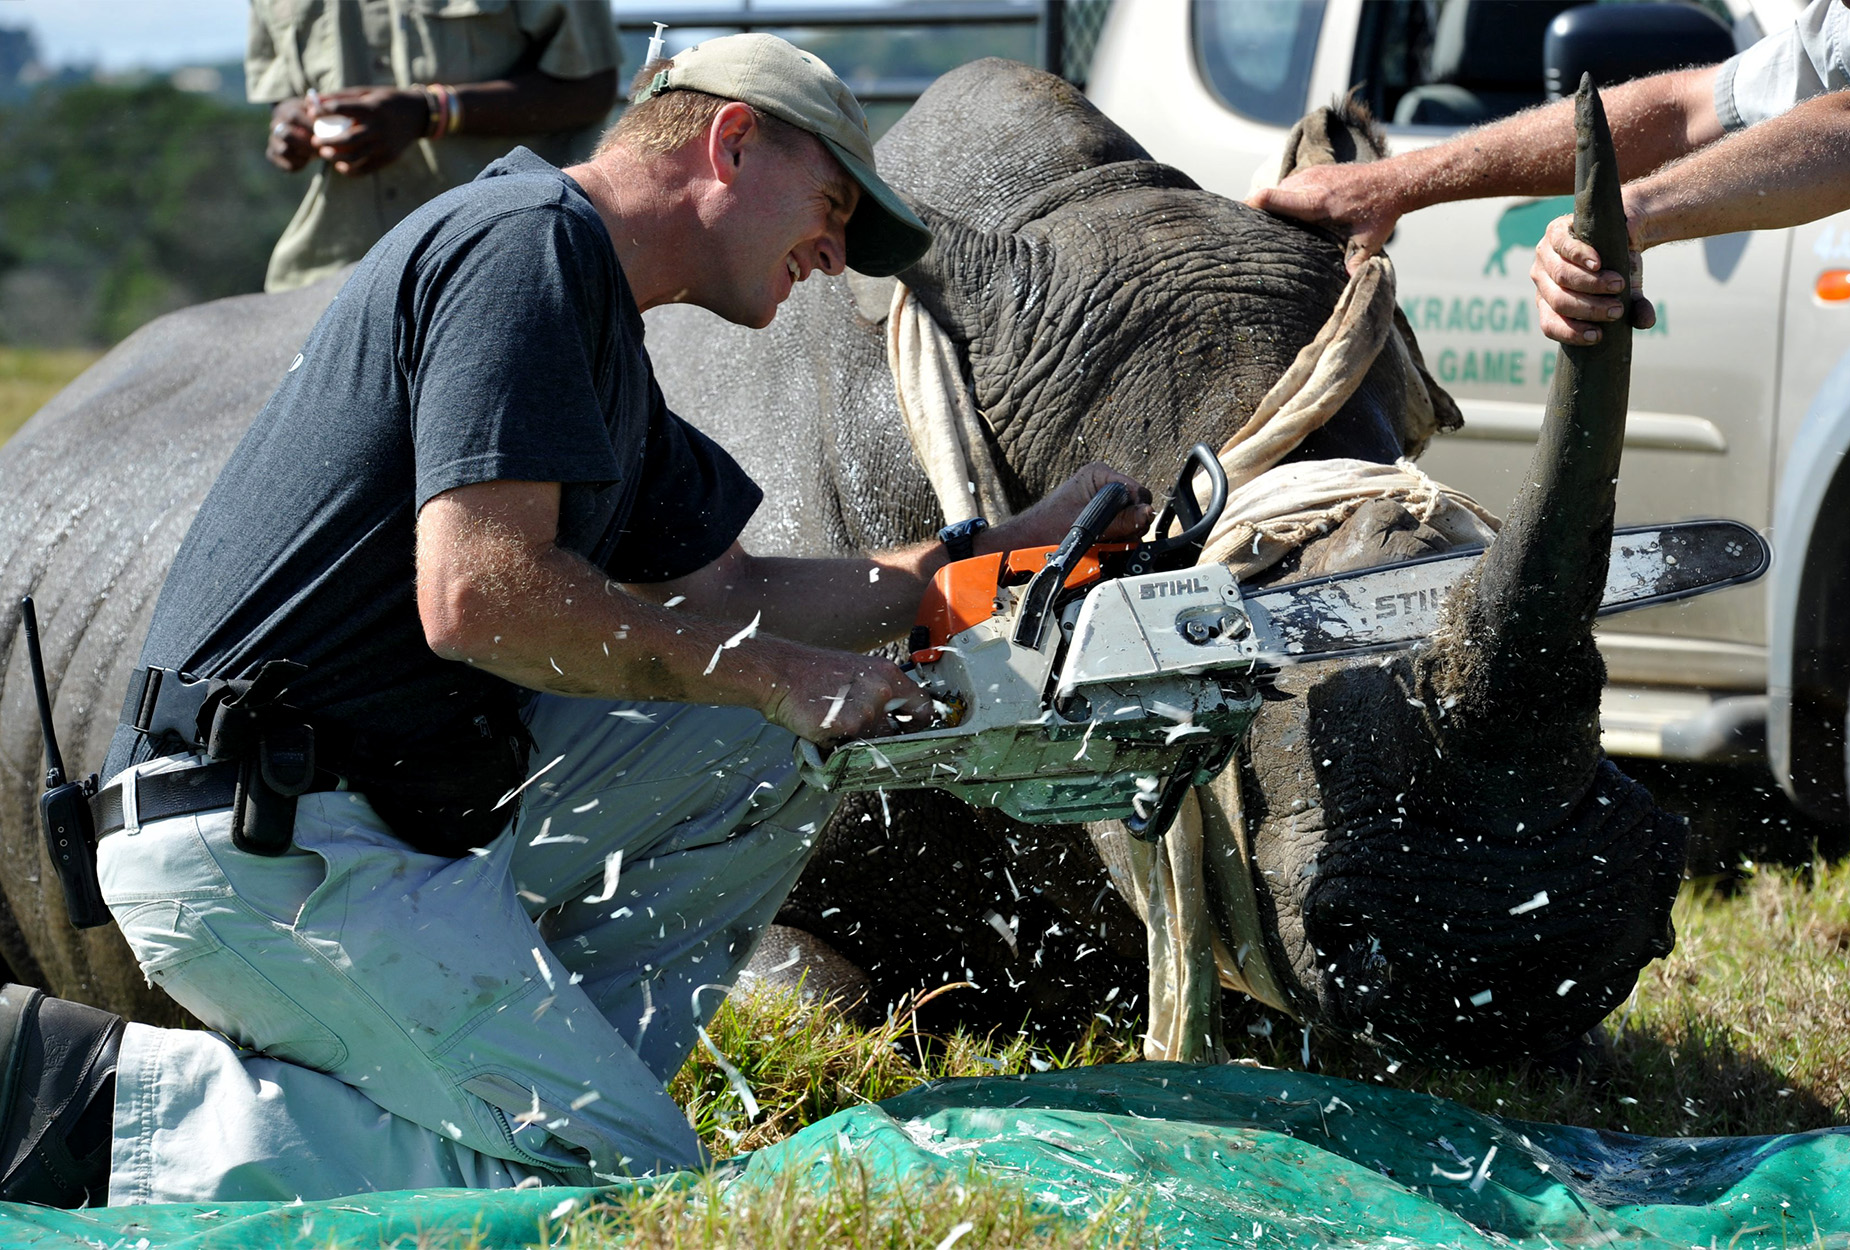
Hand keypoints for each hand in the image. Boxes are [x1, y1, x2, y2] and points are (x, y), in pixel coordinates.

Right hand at [265, 97, 315, 171]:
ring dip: (302, 154)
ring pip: (284, 150)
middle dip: (306, 143)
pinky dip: (298, 165)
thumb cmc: (311, 118)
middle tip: (321, 147)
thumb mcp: (314, 109)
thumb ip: (316, 105)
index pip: (294, 116)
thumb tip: (312, 99)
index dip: (310, 125)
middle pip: (286, 134)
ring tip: (314, 154)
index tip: (325, 133)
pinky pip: (285, 165)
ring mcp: (273, 141)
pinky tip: (307, 160)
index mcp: (285, 111)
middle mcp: (275, 126)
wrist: (301, 128)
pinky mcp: (273, 155)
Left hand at [308, 87, 431, 176]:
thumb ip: (341, 97)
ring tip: (325, 154)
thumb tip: (312, 101)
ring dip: (336, 158)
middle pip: (347, 138)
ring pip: (355, 156)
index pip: (342, 109)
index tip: (312, 113)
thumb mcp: (366, 93)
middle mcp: (380, 127)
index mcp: (372, 107)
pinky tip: (341, 166)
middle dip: (327, 141)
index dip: (323, 111)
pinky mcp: (390, 157)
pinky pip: (366, 168)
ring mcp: (386, 144)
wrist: (418, 115)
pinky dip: (351, 170)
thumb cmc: (385, 101)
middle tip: (315, 142)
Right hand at [762, 647, 935, 743]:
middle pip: (895, 733)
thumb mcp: (857, 672)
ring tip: (833, 719)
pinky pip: (847, 747)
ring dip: (854, 739)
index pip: (923, 708)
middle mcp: (881, 692)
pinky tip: (822, 725)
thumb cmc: (814, 672)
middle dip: (879, 736)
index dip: (918, 724)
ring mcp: (864, 711)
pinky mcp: (845, 727)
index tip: (910, 730)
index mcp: (888, 675)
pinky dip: (836, 744)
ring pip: (869, 742)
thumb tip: (896, 715)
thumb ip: (880, 692)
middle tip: (859, 730)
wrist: (782, 672)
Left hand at [991, 462, 1153, 549]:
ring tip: (1102, 540)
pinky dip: (1117, 538)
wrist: (1029, 541)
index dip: (1136, 511)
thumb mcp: (1087, 525)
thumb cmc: (1048, 528)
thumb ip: (1119, 521)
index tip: (1127, 527)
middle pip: (1138, 506)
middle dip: (1130, 525)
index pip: (1138, 491)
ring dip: (1123, 534)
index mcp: (1100, 474)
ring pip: (1133, 519)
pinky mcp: (1104, 514)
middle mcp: (1105, 483)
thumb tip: (1146, 513)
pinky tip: (1102, 542)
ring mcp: (1105, 499)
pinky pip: (1123, 526)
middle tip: (1112, 537)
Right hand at [1247, 163, 1399, 273]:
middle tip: (1248, 233)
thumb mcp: (1369, 241)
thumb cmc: (1381, 212)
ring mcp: (1311, 174)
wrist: (1395, 180)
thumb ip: (1356, 263)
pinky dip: (1284, 198)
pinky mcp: (1315, 172)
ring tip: (1266, 226)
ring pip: (1278, 189)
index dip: (1249, 206)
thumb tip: (1349, 286)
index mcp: (1316, 201)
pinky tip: (1288, 215)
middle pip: (1268, 195)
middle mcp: (1309, 183)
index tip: (1233, 218)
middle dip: (1256, 212)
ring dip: (1272, 205)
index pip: (1270, 197)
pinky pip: (1289, 184)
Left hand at [1531, 212, 1657, 344]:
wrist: (1622, 234)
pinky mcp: (1554, 232)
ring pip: (1561, 276)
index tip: (1598, 336)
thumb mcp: (1629, 292)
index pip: (1550, 324)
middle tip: (1617, 309)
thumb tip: (1647, 321)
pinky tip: (1598, 264)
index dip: (1571, 333)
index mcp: (1549, 303)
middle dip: (1589, 308)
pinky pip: (1563, 247)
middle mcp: (1542, 281)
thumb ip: (1636, 308)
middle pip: (1558, 301)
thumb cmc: (1619, 270)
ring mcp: (1544, 257)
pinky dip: (1582, 257)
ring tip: (1618, 285)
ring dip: (1591, 284)